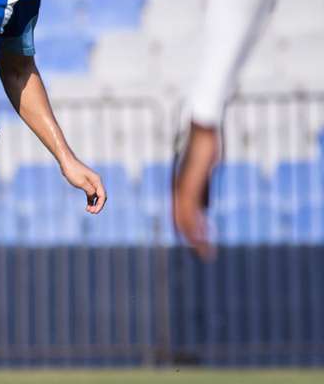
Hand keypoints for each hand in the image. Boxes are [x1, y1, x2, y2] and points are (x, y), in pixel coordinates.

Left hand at [60, 158, 105, 214]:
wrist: (66, 162)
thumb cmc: (73, 171)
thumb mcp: (81, 183)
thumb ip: (89, 191)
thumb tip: (94, 197)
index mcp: (97, 181)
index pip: (102, 195)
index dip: (100, 205)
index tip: (94, 212)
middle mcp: (96, 182)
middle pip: (101, 196)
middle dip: (98, 205)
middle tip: (91, 212)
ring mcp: (91, 182)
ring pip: (96, 195)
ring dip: (94, 203)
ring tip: (89, 210)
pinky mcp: (86, 183)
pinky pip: (90, 193)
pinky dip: (90, 200)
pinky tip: (87, 206)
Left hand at [173, 123, 218, 260]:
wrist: (201, 129)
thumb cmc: (205, 147)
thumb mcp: (204, 172)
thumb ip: (203, 190)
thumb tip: (205, 208)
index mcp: (180, 187)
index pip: (182, 213)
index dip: (188, 229)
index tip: (197, 243)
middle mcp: (178, 189)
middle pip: (182, 219)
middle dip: (192, 238)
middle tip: (201, 254)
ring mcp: (183, 186)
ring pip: (185, 218)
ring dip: (195, 237)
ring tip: (204, 252)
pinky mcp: (190, 183)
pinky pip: (190, 208)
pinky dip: (196, 225)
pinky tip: (203, 237)